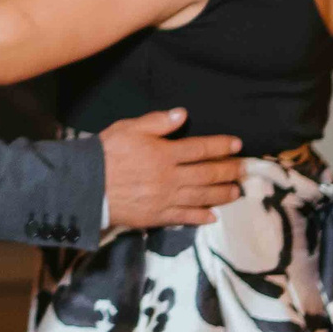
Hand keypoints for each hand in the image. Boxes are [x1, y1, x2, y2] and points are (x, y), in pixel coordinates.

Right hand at [99, 108, 243, 232]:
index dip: (221, 146)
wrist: (87, 186)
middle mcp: (171, 177)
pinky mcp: (157, 216)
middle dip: (229, 171)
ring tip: (237, 192)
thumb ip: (157, 122)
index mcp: (165, 153)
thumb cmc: (106, 153)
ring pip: (201, 196)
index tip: (237, 145)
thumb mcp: (129, 128)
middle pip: (208, 174)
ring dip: (222, 194)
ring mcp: (166, 199)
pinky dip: (200, 217)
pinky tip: (212, 217)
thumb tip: (182, 114)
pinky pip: (184, 217)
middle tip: (245, 170)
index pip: (201, 148)